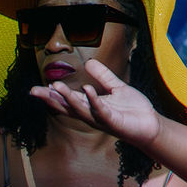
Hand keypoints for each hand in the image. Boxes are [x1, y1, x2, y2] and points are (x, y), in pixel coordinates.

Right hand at [30, 58, 162, 143]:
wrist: (151, 124)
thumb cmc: (133, 109)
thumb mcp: (116, 87)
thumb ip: (103, 76)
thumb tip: (88, 62)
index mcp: (90, 106)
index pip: (67, 101)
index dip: (51, 96)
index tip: (35, 89)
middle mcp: (92, 114)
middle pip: (67, 107)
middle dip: (52, 99)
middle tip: (35, 91)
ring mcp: (102, 119)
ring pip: (81, 109)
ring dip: (69, 98)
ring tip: (57, 86)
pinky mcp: (114, 122)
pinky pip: (101, 111)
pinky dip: (94, 100)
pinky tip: (87, 89)